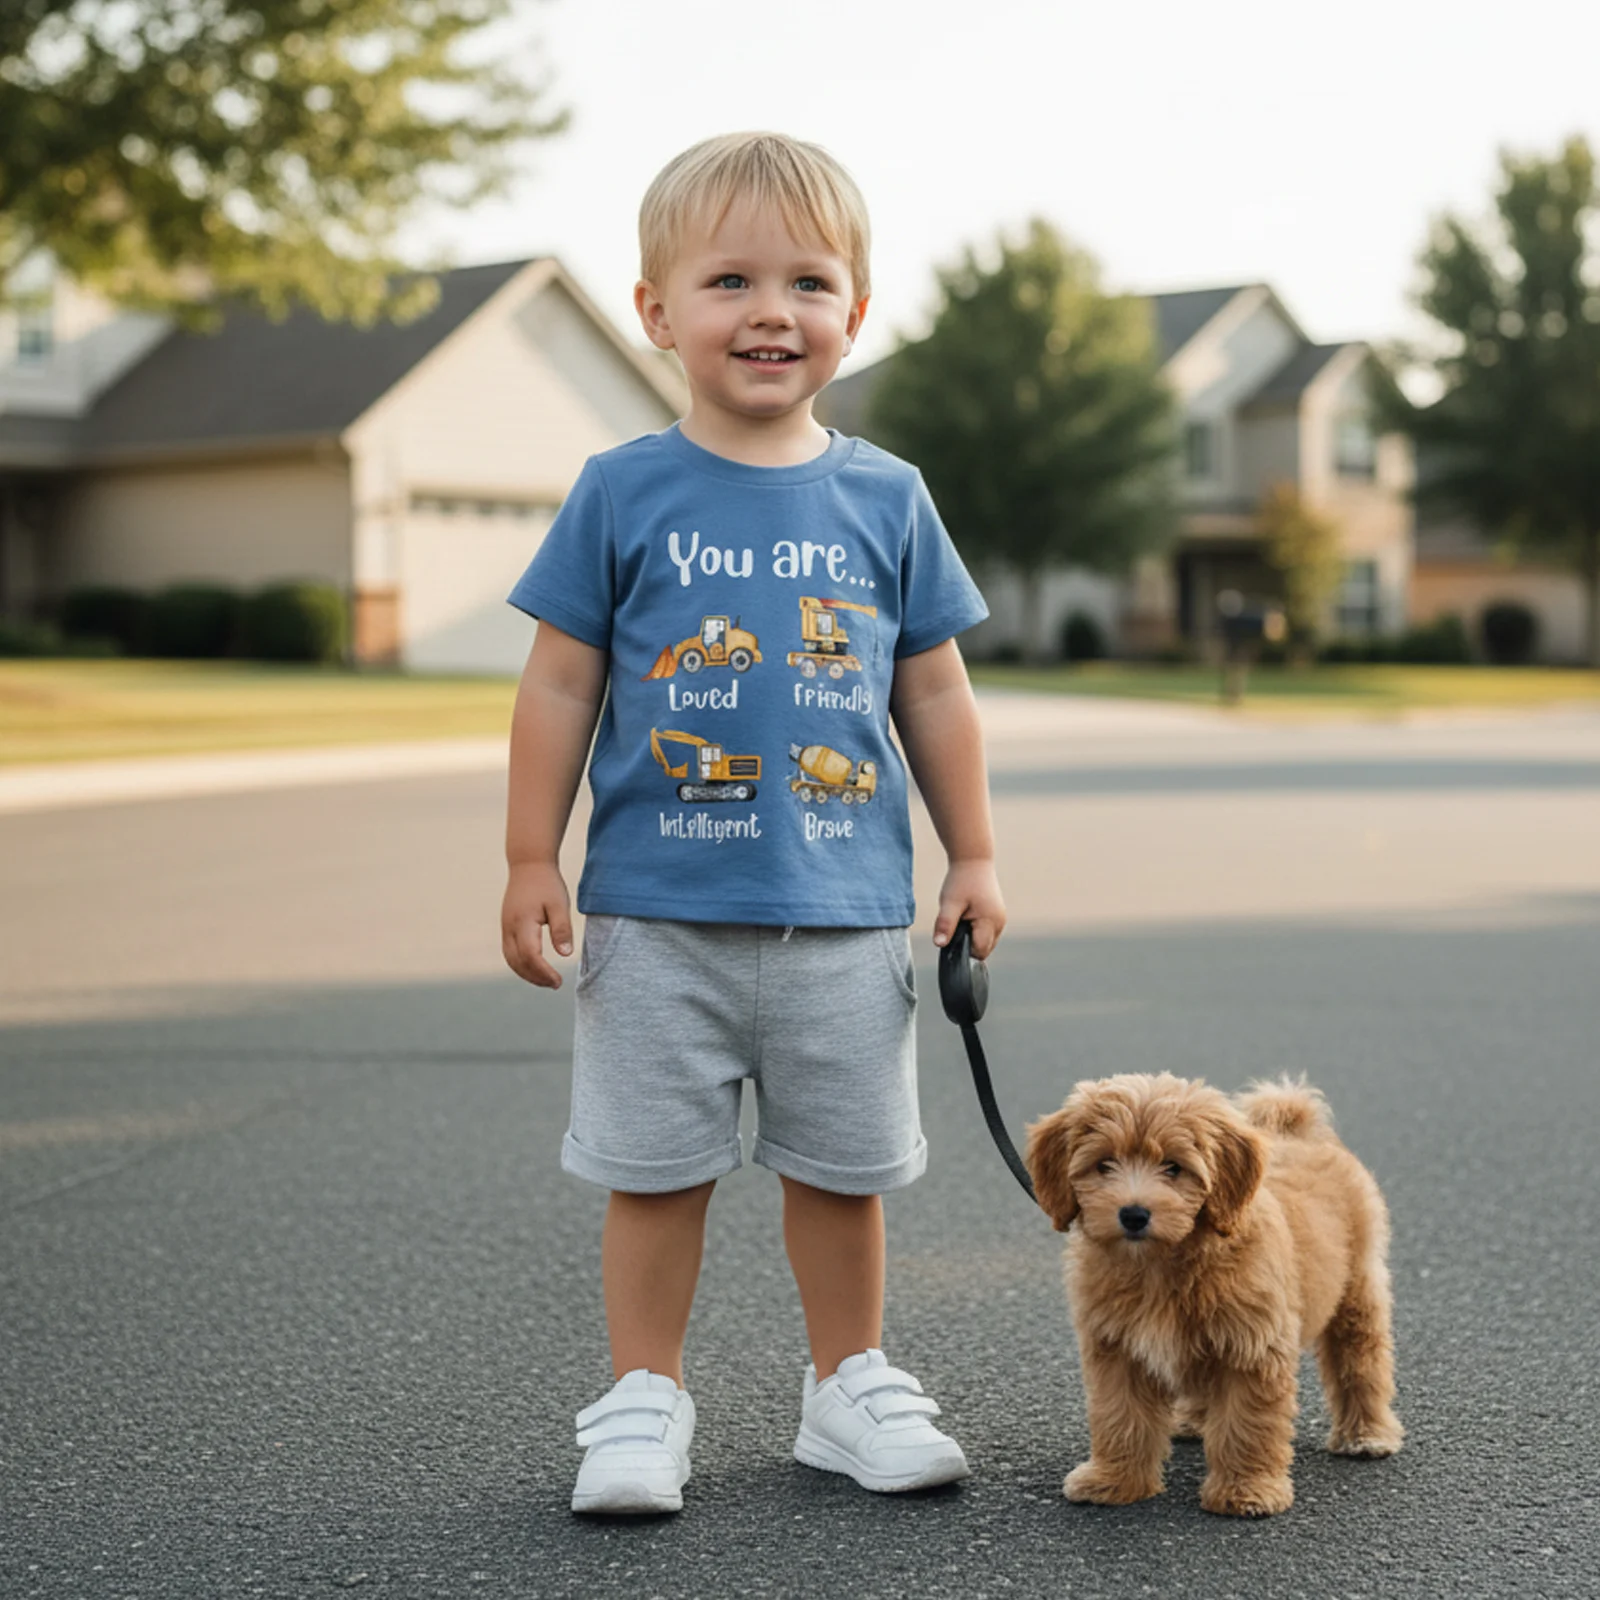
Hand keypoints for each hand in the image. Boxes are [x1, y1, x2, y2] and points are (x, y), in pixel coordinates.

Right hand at [501, 862, 573, 988]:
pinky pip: (509, 952)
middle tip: (555, 984)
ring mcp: (505, 927)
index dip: (544, 972)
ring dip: (526, 974)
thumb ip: (562, 929)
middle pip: (518, 962)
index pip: (531, 956)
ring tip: (546, 981)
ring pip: (510, 959)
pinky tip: (536, 967)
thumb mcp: (559, 904)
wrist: (528, 864)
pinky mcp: (506, 926)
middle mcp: (509, 927)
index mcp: (523, 922)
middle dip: (535, 978)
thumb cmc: (547, 884)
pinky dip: (521, 964)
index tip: (559, 981)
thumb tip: (565, 954)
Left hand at [933, 858, 1005, 959]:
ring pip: (985, 942)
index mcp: (990, 922)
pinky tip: (966, 915)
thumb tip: (939, 944)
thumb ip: (945, 925)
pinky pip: (986, 932)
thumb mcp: (949, 903)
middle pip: (983, 950)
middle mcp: (999, 923)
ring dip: (971, 936)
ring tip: (961, 916)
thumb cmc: (961, 880)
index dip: (963, 949)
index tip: (952, 934)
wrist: (973, 860)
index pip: (979, 952)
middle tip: (956, 923)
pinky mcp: (997, 916)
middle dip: (967, 943)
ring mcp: (1000, 920)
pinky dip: (975, 929)